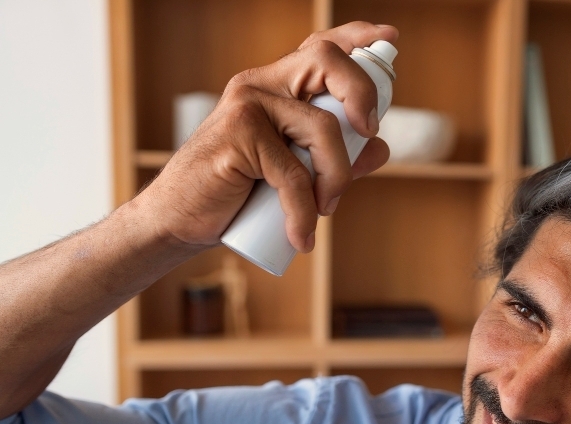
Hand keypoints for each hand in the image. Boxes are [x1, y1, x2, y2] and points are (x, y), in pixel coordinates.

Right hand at [135, 21, 396, 252]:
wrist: (180, 219)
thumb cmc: (237, 195)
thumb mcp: (297, 175)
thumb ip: (336, 158)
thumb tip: (379, 147)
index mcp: (277, 87)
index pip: (321, 48)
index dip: (358, 38)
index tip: (388, 37)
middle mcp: (261, 85)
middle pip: (327, 62)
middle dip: (362, 95)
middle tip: (368, 133)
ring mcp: (247, 106)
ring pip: (322, 128)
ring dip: (336, 178)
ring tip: (323, 210)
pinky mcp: (237, 135)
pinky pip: (294, 175)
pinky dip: (303, 213)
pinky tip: (300, 237)